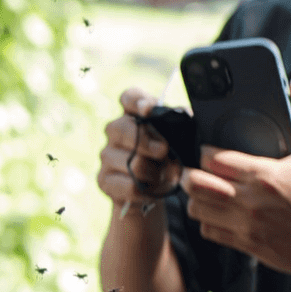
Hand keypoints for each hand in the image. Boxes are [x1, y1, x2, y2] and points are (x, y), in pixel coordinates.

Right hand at [97, 87, 179, 206]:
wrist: (159, 194)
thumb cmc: (171, 162)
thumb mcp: (182, 143)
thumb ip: (182, 128)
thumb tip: (185, 117)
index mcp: (137, 117)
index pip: (130, 98)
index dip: (136, 101)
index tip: (148, 110)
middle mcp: (116, 132)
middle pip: (119, 127)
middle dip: (143, 141)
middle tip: (164, 151)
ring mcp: (107, 156)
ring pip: (127, 160)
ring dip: (151, 172)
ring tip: (164, 178)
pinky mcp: (104, 180)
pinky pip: (126, 185)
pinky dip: (144, 191)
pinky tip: (151, 191)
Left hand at [183, 144, 290, 276]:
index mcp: (268, 176)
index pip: (214, 160)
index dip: (206, 152)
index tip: (208, 150)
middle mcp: (252, 202)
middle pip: (195, 185)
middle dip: (190, 174)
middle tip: (194, 170)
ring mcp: (249, 227)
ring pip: (197, 209)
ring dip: (196, 198)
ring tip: (205, 191)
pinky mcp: (251, 247)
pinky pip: (210, 232)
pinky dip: (208, 221)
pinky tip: (219, 213)